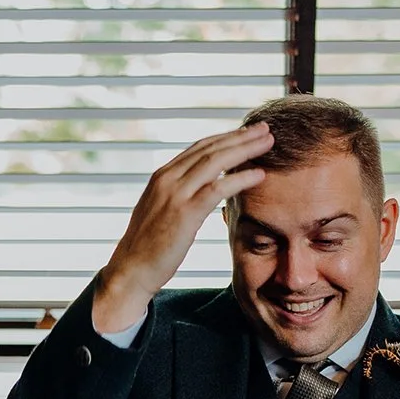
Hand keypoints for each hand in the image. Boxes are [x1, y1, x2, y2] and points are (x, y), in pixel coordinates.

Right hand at [92, 123, 272, 334]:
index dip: (225, 137)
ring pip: (216, 161)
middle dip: (240, 136)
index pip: (199, 148)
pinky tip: (260, 175)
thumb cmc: (148, 248)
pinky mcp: (185, 213)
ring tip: (268, 142)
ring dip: (245, 149)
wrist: (130, 270)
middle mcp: (167, 178)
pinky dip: (241, 178)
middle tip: (264, 128)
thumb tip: (198, 189)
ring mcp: (175, 194)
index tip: (247, 133)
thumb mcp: (161, 212)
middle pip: (210, 148)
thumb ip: (177, 195)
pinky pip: (218, 189)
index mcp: (162, 176)